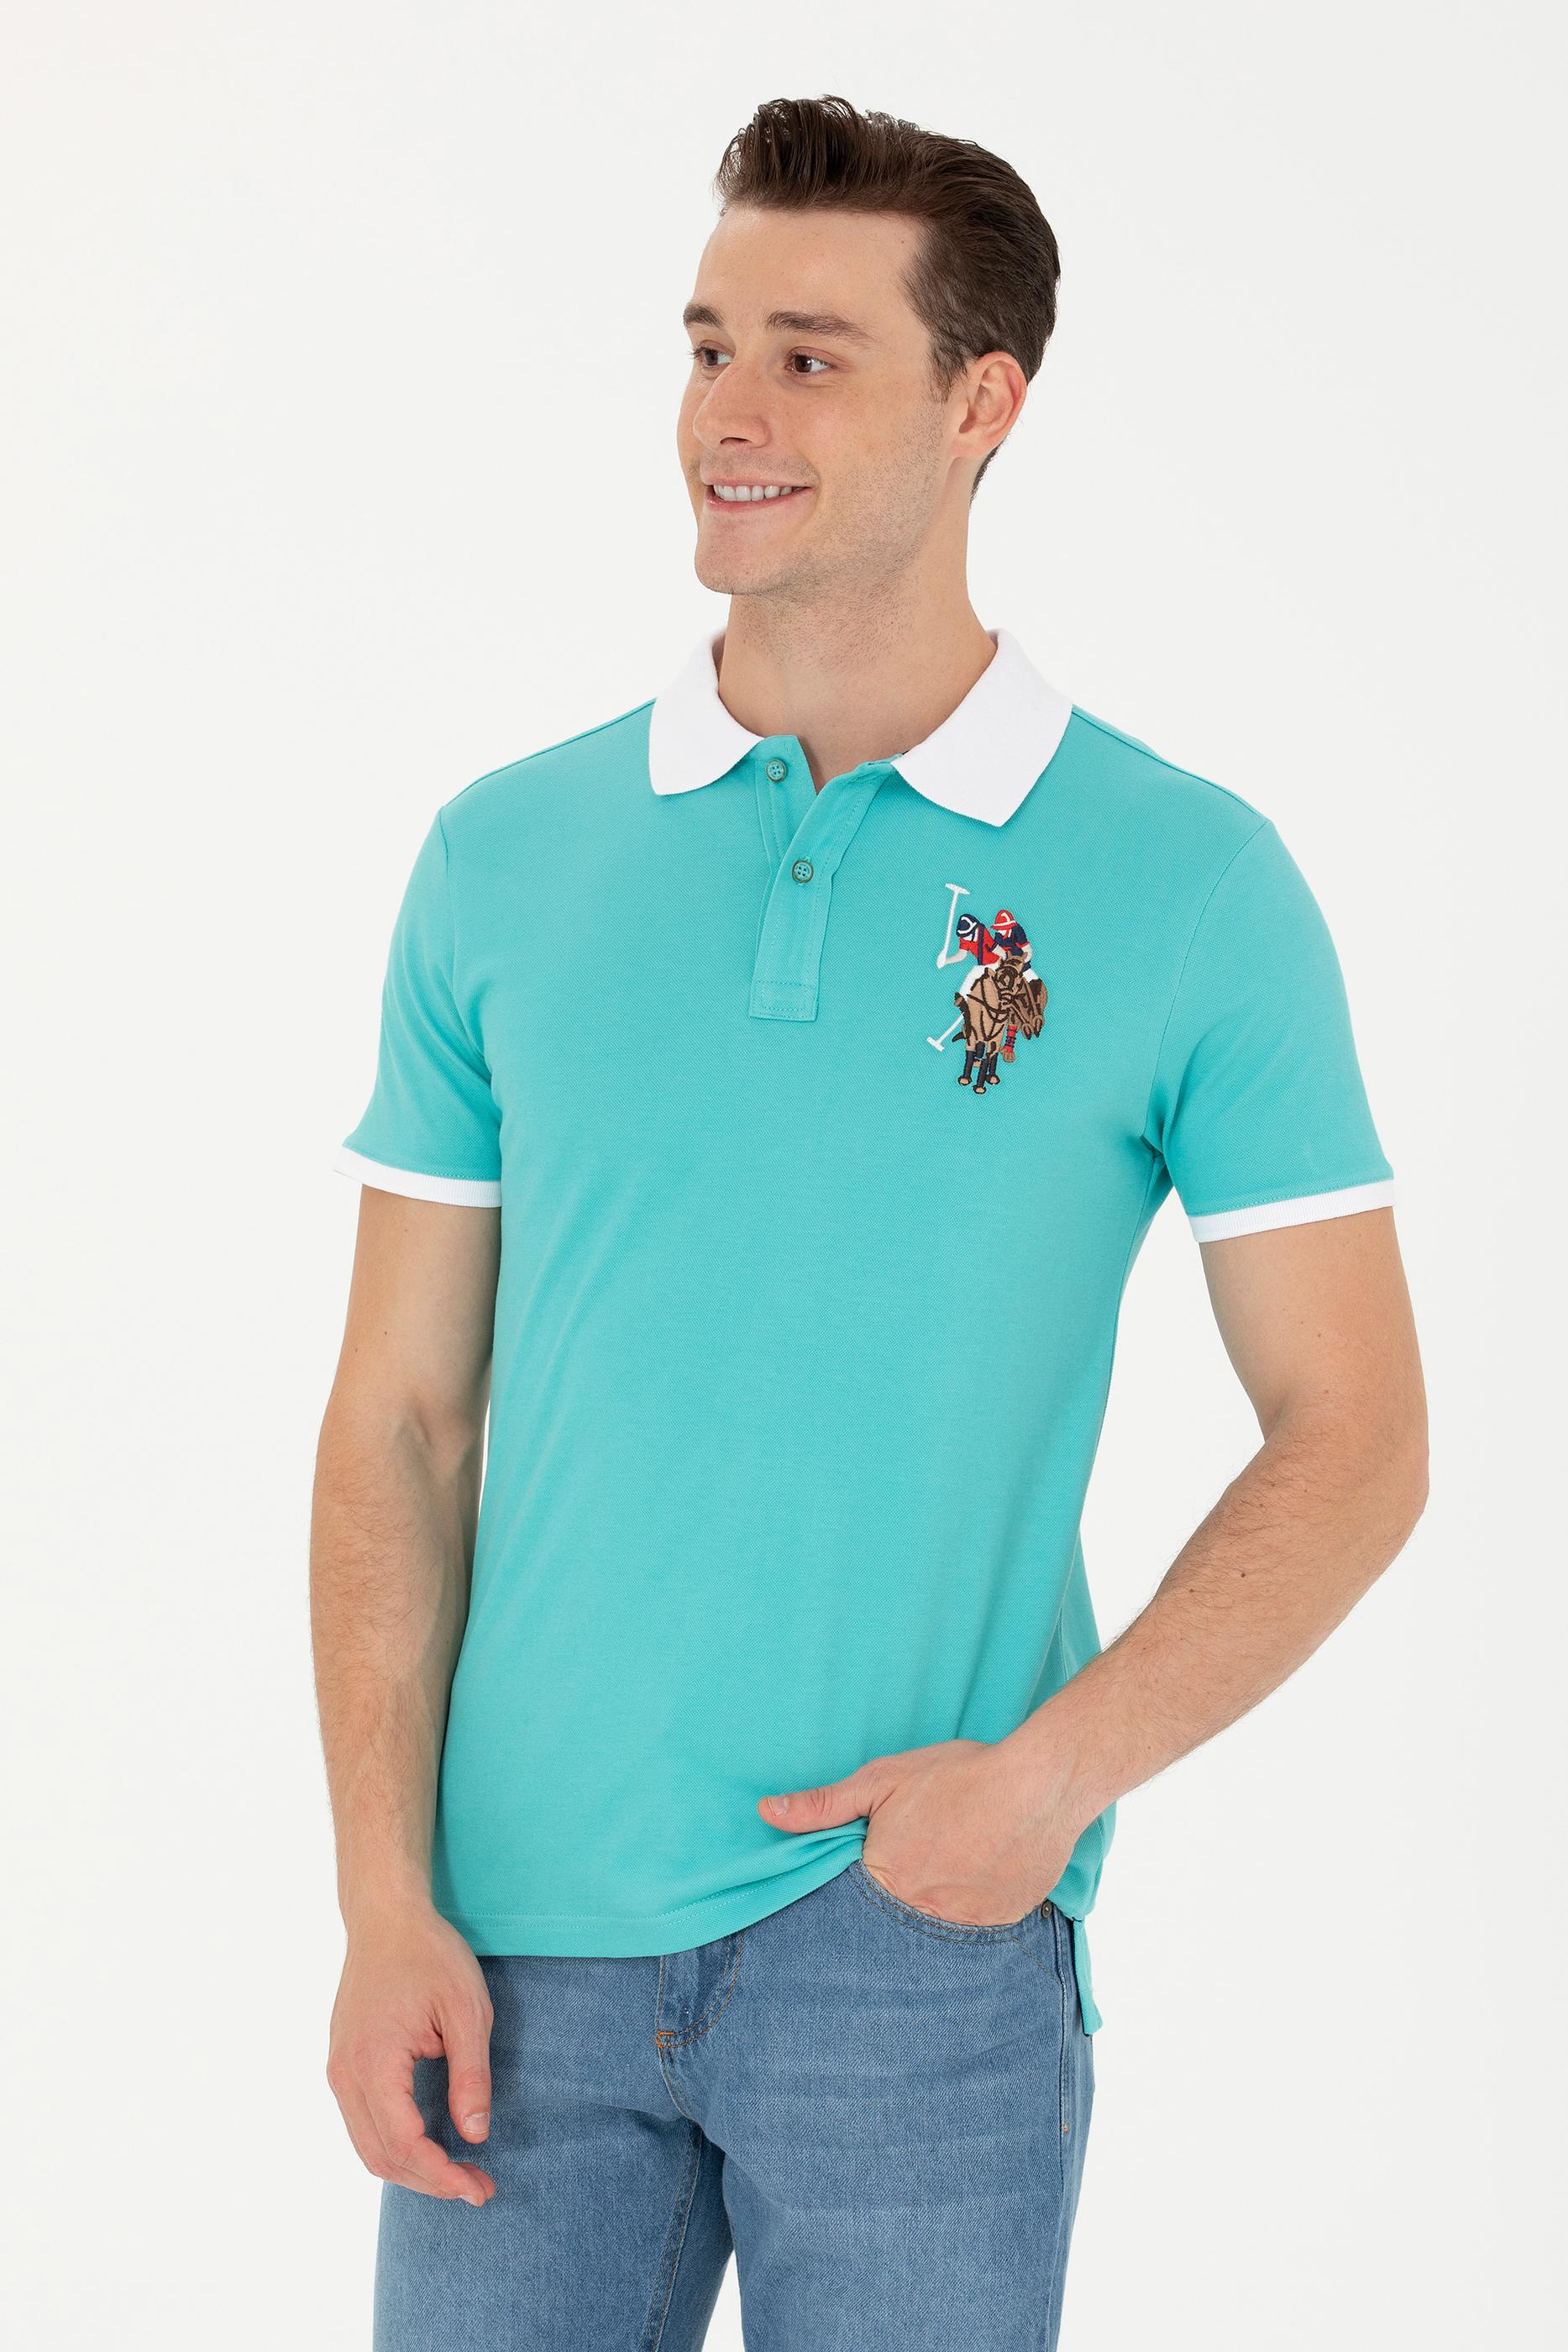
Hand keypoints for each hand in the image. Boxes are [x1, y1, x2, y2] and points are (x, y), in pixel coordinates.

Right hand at [327, 1904, 496, 2204]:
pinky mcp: (343, 2064)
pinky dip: (394, 2146)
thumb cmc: (430, 1955)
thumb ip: (471, 2075)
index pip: (404, 2144)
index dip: (441, 2176)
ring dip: (412, 2170)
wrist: (385, 1918)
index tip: (480, 2187)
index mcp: (373, 2061)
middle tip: (480, 2187)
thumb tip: (475, 2135)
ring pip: (367, 2147)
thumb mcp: (466, 2009)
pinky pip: (362, 2124)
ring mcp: (338, 2070)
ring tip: (459, 2173)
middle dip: (431, 2182)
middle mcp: (345, 2074)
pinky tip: (430, 2145)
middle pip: (381, 2157)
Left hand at [759, 1737, 1082, 1926]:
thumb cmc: (958, 1775)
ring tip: (948, 1870)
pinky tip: (978, 1876)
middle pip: (891, 1923)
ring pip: (932, 1930)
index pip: (849, 1905)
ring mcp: (963, 1926)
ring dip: (933, 1907)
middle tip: (919, 1866)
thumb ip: (824, 1804)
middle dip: (895, 1902)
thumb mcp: (883, 1779)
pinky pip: (974, 1933)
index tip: (868, 1874)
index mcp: (885, 1879)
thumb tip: (767, 1812)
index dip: (855, 1890)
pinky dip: (970, 1909)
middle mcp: (920, 1913)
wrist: (1040, 1782)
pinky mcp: (1001, 1925)